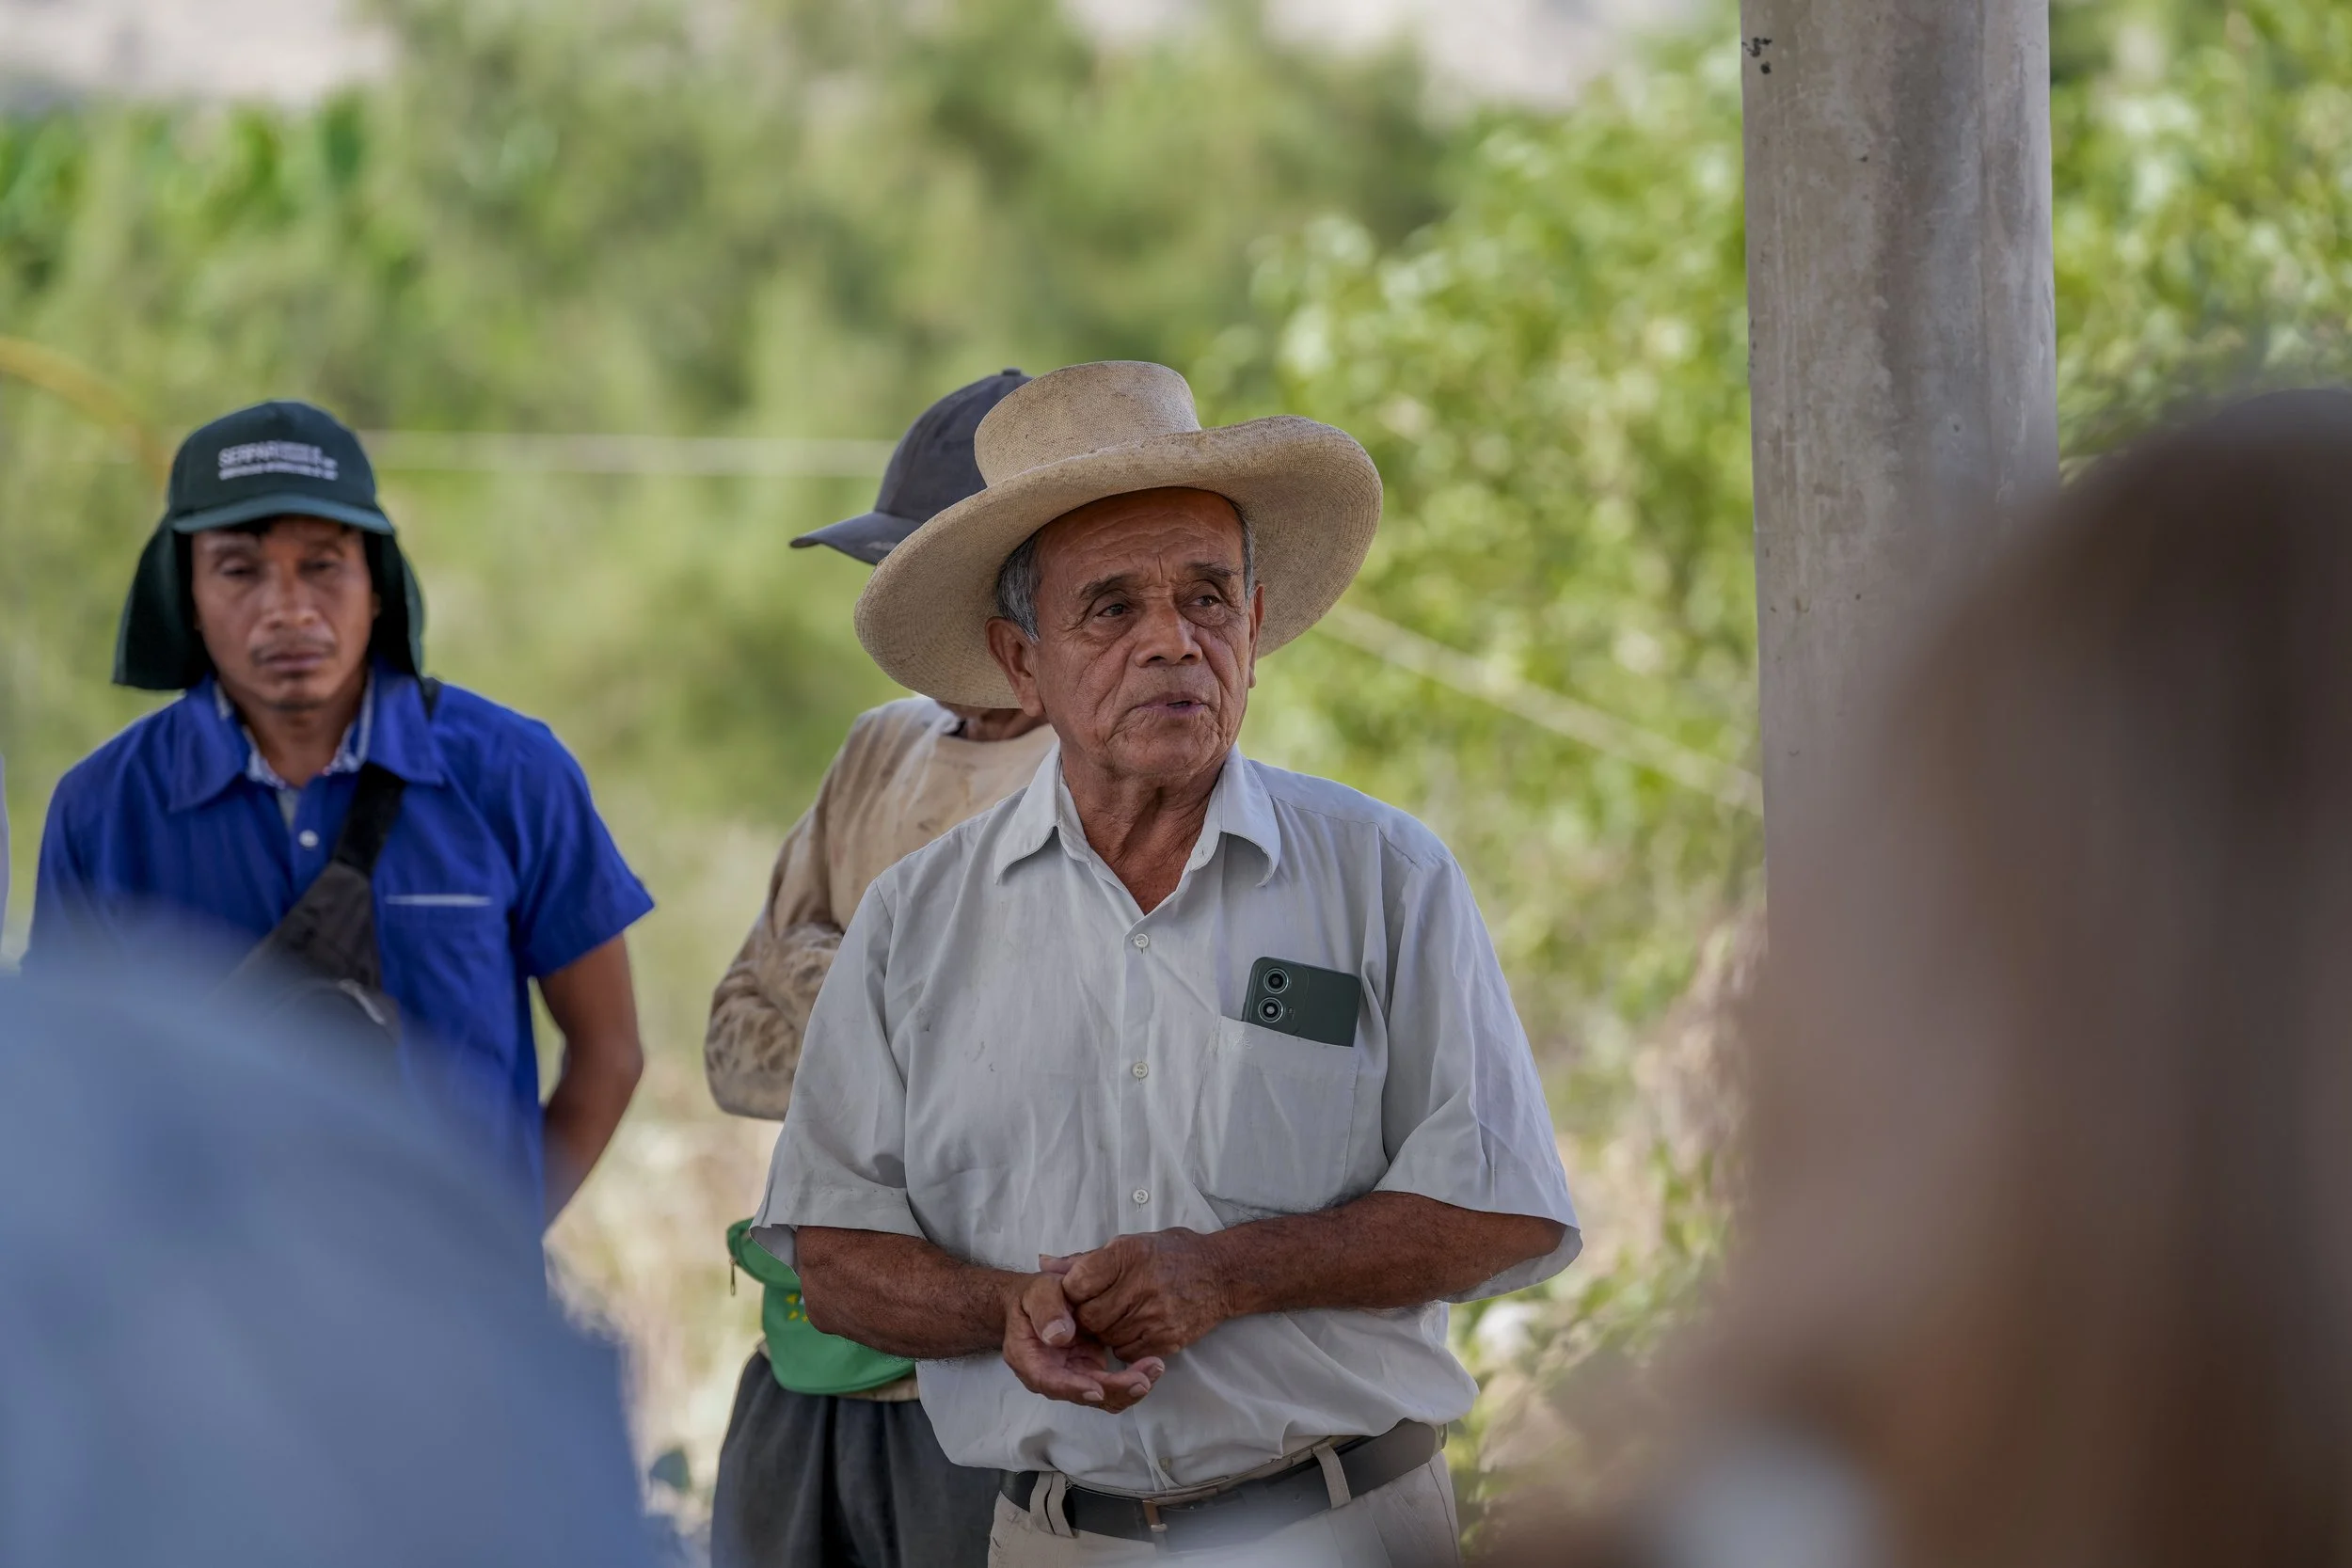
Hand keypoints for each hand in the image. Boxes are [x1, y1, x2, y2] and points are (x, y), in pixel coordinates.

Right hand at [999, 1271, 1163, 1412]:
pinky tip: (1151, 1365)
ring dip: (1129, 1387)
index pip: (1050, 1381)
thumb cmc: (1035, 1297)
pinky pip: (1112, 1383)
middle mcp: (1052, 1376)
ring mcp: (1074, 1376)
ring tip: (1155, 1368)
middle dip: (1114, 1390)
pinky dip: (1132, 1378)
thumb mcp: (1038, 1293)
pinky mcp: (1091, 1371)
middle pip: (1083, 1394)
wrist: (1039, 1301)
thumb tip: (1059, 1336)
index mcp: (1029, 1360)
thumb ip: (1047, 1311)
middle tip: (1143, 1379)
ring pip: (1102, 1394)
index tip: (1097, 1389)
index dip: (1074, 1388)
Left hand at [1048, 1229, 1234, 1363]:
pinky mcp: (1167, 1340)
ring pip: (1107, 1337)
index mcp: (1129, 1255)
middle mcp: (1142, 1285)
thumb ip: (1084, 1259)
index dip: (1071, 1292)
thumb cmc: (1172, 1255)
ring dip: (1104, 1331)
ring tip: (1116, 1316)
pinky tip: (1132, 1327)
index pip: (1079, 1282)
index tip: (1078, 1293)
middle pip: (1090, 1316)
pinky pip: (1127, 1352)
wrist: (1222, 1274)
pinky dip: (1122, 1344)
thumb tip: (1043, 1263)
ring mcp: (1157, 1316)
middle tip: (1093, 1309)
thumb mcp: (1129, 1244)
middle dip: (1085, 1316)